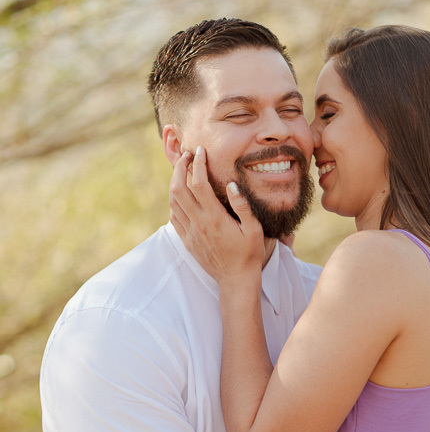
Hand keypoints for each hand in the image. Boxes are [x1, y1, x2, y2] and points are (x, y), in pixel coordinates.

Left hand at [169, 147, 264, 283]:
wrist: (235, 280)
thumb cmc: (249, 254)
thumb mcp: (254, 230)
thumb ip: (243, 206)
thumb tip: (232, 185)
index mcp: (215, 218)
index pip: (199, 184)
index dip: (197, 164)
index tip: (200, 151)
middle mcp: (199, 224)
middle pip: (178, 189)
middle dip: (179, 168)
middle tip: (186, 156)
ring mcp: (191, 233)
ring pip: (173, 202)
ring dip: (174, 182)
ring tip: (181, 170)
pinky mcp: (187, 241)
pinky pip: (173, 217)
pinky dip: (174, 201)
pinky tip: (181, 195)